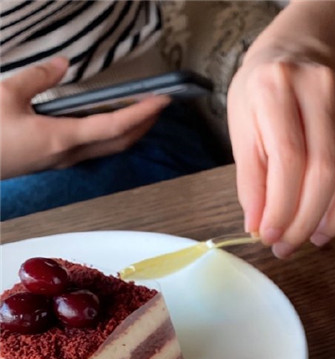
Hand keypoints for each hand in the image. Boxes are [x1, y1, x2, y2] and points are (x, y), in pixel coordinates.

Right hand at [0, 57, 170, 179]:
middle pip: (120, 142)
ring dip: (130, 131)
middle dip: (144, 124)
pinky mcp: (55, 159)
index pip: (114, 126)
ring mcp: (63, 160)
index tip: (160, 101)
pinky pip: (94, 148)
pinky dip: (111, 134)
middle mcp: (69, 154)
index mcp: (62, 138)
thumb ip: (38, 77)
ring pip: (109, 148)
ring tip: (142, 111)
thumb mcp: (5, 95)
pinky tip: (111, 122)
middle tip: (159, 104)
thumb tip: (63, 64)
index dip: (140, 114)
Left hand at [227, 54, 334, 257]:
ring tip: (318, 237)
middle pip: (325, 170)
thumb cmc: (262, 100)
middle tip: (291, 245)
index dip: (282, 206)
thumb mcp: (242, 131)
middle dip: (307, 219)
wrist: (296, 57)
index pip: (288, 158)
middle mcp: (321, 90)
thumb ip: (251, 181)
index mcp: (277, 88)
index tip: (271, 237)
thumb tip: (261, 229)